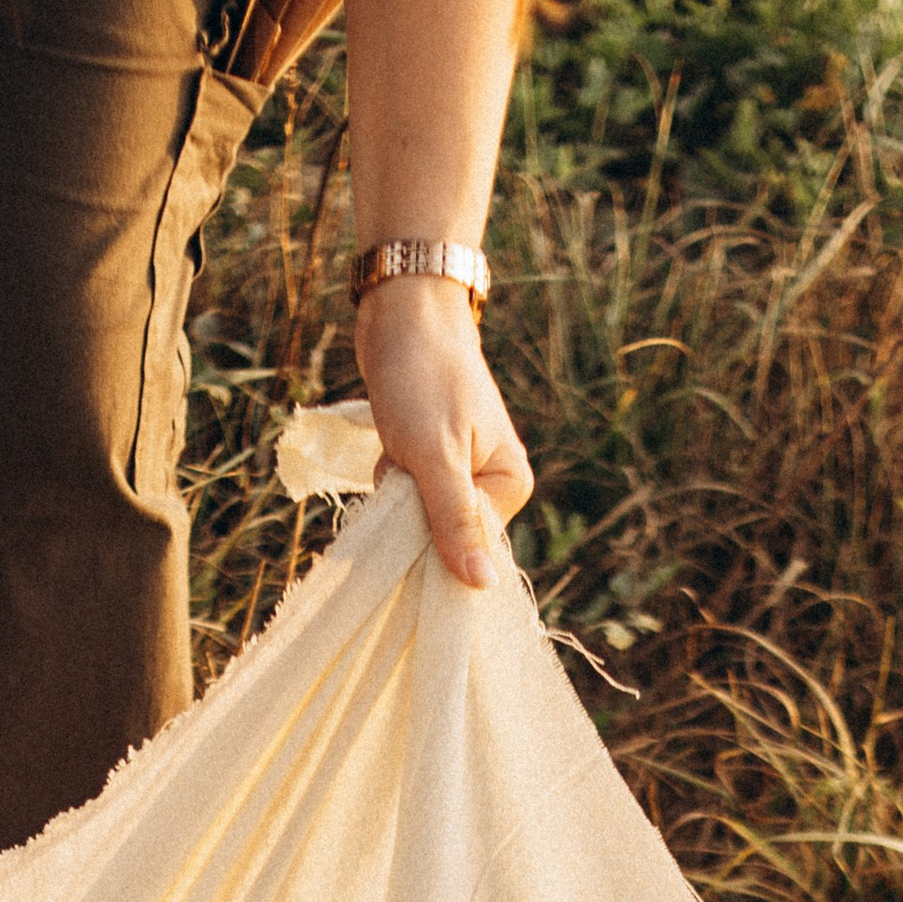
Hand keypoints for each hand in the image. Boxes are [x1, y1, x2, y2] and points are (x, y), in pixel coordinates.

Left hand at [352, 276, 530, 588]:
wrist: (403, 314)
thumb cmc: (423, 379)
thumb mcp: (436, 457)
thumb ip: (456, 522)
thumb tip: (483, 587)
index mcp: (511, 487)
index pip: (467, 548)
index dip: (430, 535)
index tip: (411, 497)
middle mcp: (493, 485)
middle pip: (442, 536)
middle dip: (410, 511)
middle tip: (403, 465)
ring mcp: (464, 473)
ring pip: (419, 517)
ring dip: (396, 494)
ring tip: (398, 448)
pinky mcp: (436, 461)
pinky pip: (408, 495)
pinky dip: (392, 478)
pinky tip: (391, 446)